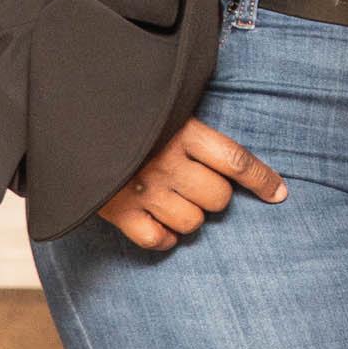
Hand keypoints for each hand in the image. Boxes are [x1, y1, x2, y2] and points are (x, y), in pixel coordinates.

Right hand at [96, 117, 287, 249]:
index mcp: (182, 132)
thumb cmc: (126, 114)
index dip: (263, 180)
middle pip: (218, 199)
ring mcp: (141, 190)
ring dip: (189, 216)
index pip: (237, 161)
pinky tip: (158, 225)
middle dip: (215, 196)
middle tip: (196, 185)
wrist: (68, 120)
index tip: (279, 193)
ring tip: (173, 201)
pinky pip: (157, 240)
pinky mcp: (117, 212)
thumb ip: (193, 127)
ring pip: (192, 223)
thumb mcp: (164, 108)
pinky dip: (162, 238)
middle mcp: (166, 163)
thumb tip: (230, 151)